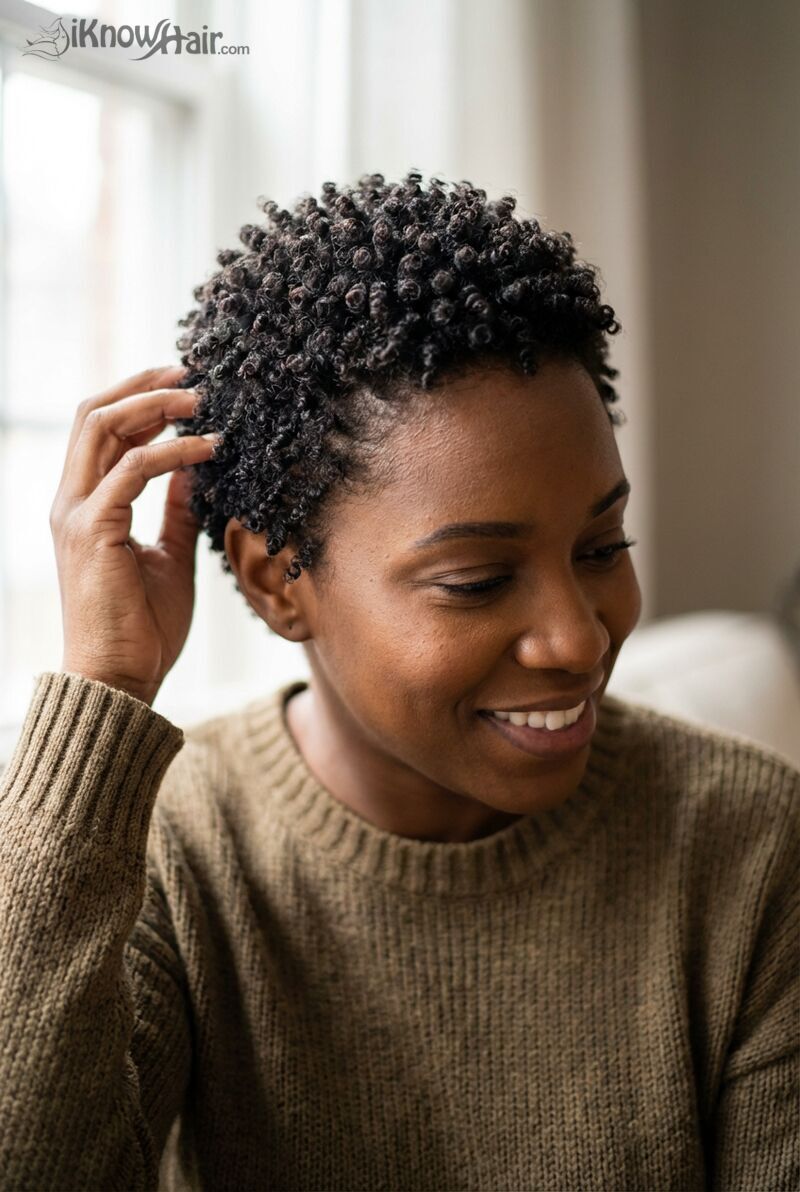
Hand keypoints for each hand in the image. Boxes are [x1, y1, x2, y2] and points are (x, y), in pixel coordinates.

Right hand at [50, 365, 218, 705]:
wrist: (121, 680)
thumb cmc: (144, 628)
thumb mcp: (170, 556)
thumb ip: (177, 511)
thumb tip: (198, 469)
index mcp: (85, 506)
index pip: (100, 430)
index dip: (141, 399)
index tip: (188, 387)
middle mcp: (71, 501)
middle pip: (94, 414)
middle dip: (144, 384)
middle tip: (195, 373)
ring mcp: (76, 514)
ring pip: (102, 427)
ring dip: (155, 404)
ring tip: (202, 400)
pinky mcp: (93, 531)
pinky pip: (130, 470)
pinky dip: (170, 451)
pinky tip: (207, 450)